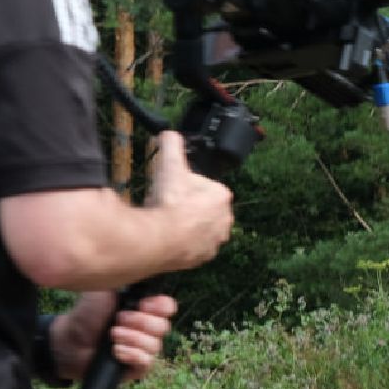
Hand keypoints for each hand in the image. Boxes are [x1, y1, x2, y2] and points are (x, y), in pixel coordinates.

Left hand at [52, 293, 176, 382]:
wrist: (69, 341)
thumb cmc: (86, 314)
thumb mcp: (105, 291)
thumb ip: (126, 282)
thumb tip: (144, 273)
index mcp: (146, 309)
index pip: (168, 307)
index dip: (159, 306)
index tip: (141, 305)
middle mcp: (149, 329)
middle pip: (164, 327)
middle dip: (140, 322)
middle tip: (117, 320)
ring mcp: (145, 348)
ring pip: (155, 345)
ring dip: (132, 338)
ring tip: (112, 335)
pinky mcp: (138, 366)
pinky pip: (146, 361)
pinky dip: (130, 354)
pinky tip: (115, 351)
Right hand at [145, 131, 233, 269]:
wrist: (162, 238)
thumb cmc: (169, 202)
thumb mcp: (169, 166)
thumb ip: (172, 145)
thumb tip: (168, 133)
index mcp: (221, 196)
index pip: (203, 185)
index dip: (184, 184)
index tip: (170, 187)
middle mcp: (225, 219)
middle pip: (201, 207)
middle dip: (186, 205)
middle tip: (166, 204)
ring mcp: (216, 239)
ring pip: (199, 227)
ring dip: (185, 223)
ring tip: (166, 221)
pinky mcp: (205, 256)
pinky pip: (194, 246)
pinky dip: (183, 242)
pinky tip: (169, 237)